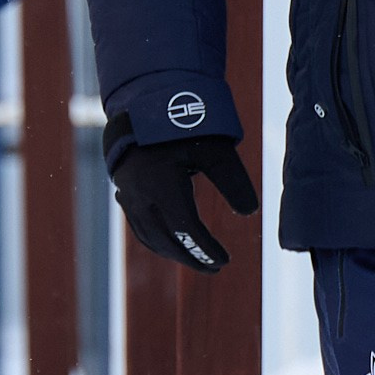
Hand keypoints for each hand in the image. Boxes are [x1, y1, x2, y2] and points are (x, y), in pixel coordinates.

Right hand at [108, 125, 258, 273]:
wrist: (141, 107)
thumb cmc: (183, 127)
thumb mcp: (214, 149)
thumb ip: (233, 180)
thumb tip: (250, 212)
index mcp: (163, 184)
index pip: (186, 229)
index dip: (206, 249)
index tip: (225, 260)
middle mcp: (141, 194)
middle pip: (167, 240)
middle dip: (192, 257)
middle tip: (215, 267)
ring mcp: (128, 196)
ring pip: (150, 237)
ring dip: (174, 253)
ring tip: (196, 258)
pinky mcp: (124, 194)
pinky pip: (140, 228)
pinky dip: (158, 242)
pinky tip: (172, 245)